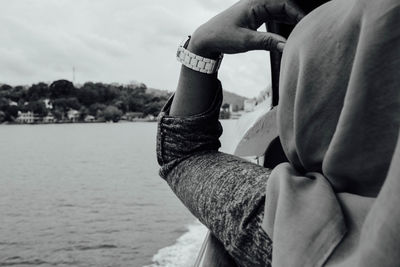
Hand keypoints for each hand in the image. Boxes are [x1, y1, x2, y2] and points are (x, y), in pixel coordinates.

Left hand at [188, 0, 304, 56]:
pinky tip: (290, 33)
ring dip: (291, 20)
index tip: (307, 28)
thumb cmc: (222, 36)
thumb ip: (267, 43)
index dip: (298, 15)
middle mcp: (257, 3)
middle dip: (297, 17)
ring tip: (302, 33)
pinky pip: (274, 16)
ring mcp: (257, 9)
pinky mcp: (255, 16)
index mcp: (255, 3)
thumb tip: (287, 47)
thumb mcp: (245, 41)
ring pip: (281, 11)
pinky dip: (283, 23)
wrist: (206, 38)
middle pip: (285, 5)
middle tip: (308, 31)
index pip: (284, 4)